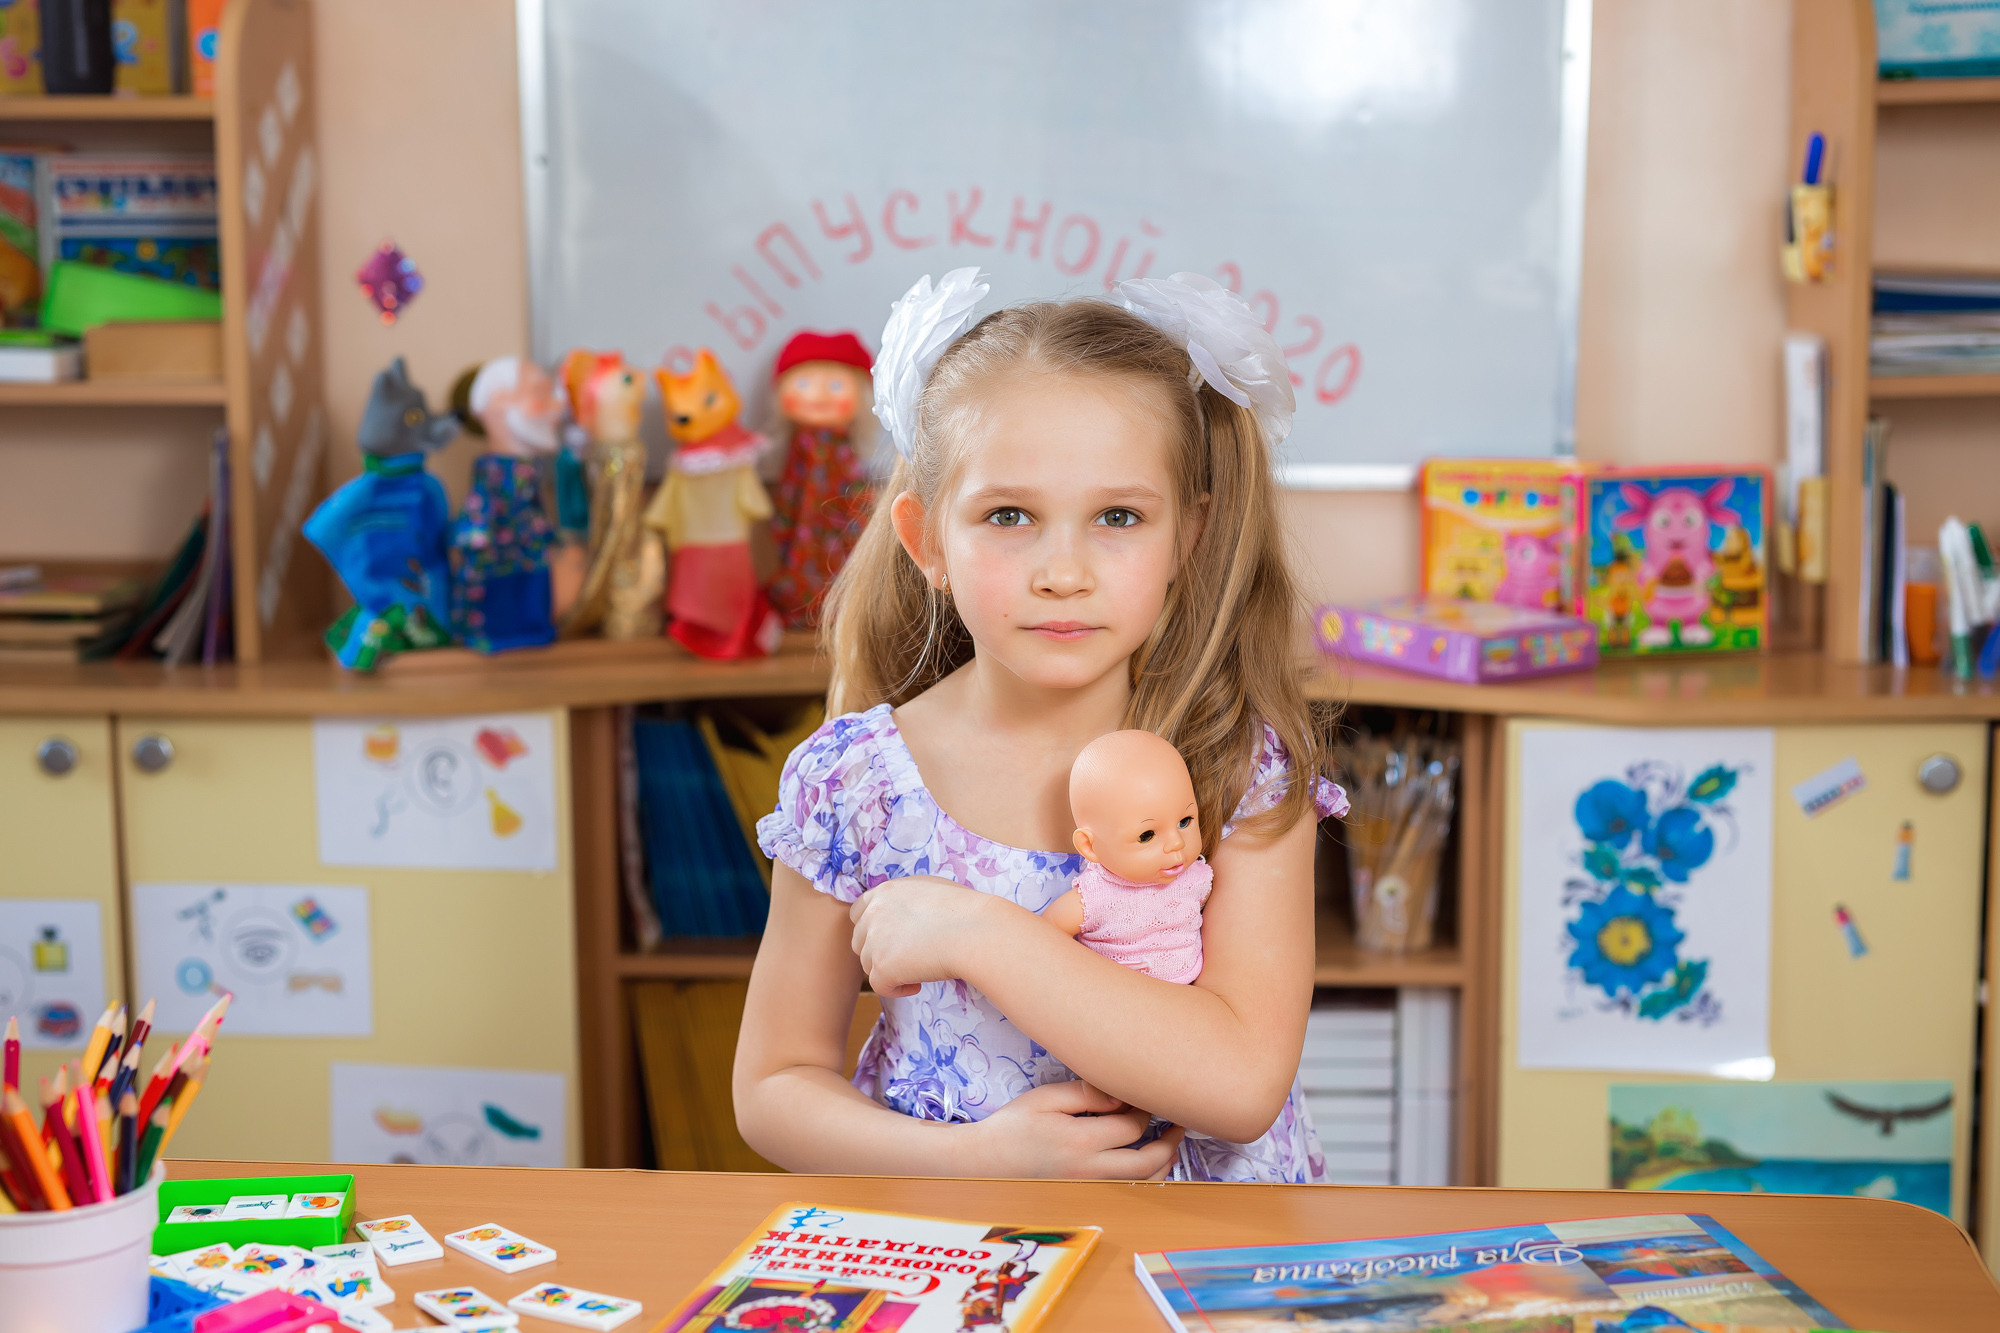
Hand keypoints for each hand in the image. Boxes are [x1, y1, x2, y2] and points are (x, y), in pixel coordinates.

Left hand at [848, 876, 996, 997]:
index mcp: (884, 891)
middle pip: (859, 941)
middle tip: (906, 958)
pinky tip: (918, 984)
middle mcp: (874, 913)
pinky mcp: (882, 966)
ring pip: (868, 965)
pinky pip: (880, 986)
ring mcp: (875, 940)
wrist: (973, 930)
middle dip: (878, 952)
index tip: (892, 940)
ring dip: (889, 970)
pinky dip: (897, 989)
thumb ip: (906, 899)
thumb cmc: (964, 910)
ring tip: (918, 969)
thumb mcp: (929, 889)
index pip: (858, 913)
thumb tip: (902, 916)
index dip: (872, 929)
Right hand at [967, 1081, 1184, 1180]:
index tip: (1144, 1095)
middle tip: (1179, 1122)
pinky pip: (1126, 1191)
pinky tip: (1147, 1162)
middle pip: (1147, 1162)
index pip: (1132, 1127)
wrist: (985, 1162)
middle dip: (1169, 1142)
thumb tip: (1122, 1094)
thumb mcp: (1045, 1098)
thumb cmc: (1013, 1126)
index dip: (1146, 1109)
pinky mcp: (1084, 1195)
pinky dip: (1144, 1178)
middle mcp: (1089, 1170)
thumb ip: (1085, 1095)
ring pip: (1141, 1184)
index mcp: (1080, 1141)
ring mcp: (1088, 1188)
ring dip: (1162, 1163)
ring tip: (1170, 1143)